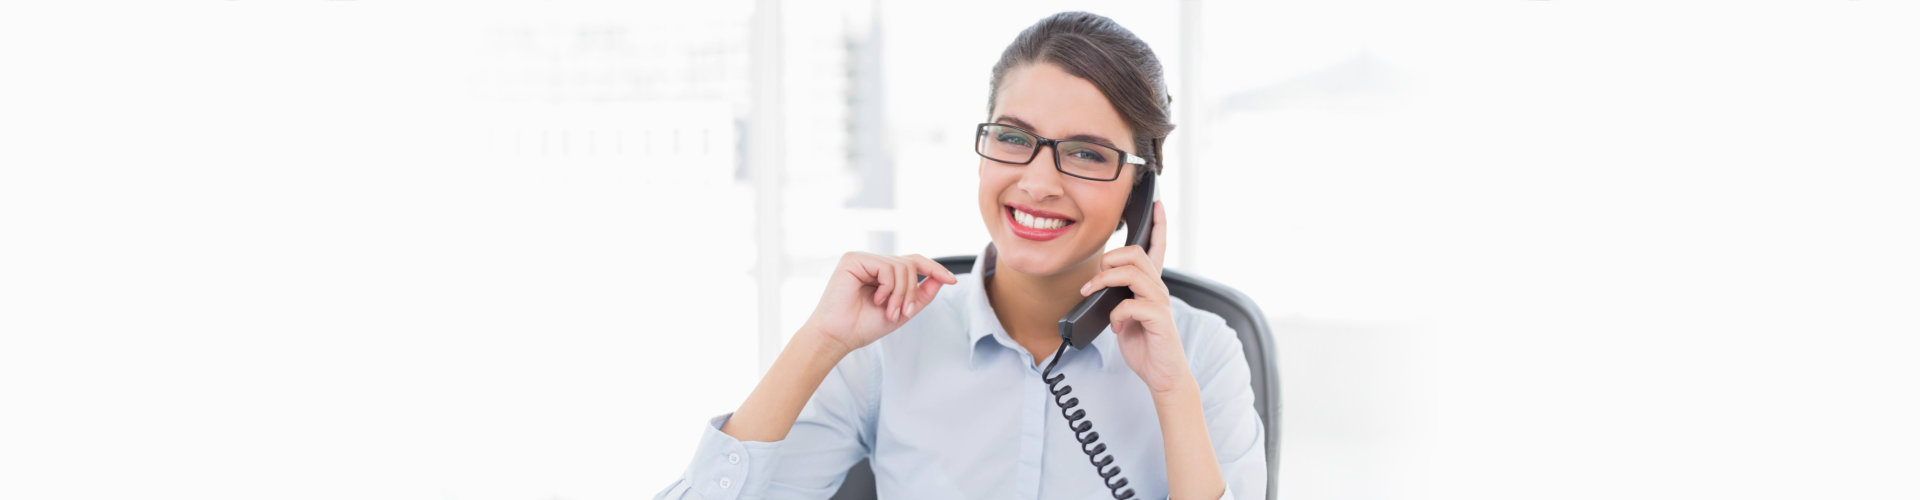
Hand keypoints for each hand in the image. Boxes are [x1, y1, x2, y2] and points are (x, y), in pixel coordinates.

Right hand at [801, 252, 957, 355]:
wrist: (839, 337)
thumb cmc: (863, 326)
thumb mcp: (902, 311)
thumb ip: (921, 294)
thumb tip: (941, 278)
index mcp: (882, 273)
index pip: (913, 262)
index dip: (934, 268)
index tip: (952, 280)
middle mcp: (873, 262)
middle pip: (911, 264)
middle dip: (912, 291)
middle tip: (902, 312)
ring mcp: (863, 259)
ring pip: (902, 266)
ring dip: (901, 293)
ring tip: (888, 310)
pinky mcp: (853, 259)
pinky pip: (887, 266)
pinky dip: (889, 287)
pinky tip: (876, 299)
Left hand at [1077, 201, 1192, 393]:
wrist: (1162, 375)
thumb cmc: (1144, 344)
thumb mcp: (1124, 315)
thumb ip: (1116, 296)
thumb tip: (1097, 287)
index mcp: (1151, 285)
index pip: (1158, 247)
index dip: (1159, 225)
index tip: (1157, 203)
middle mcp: (1159, 289)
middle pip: (1136, 254)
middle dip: (1109, 260)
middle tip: (1093, 281)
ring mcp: (1160, 303)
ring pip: (1133, 273)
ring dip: (1104, 281)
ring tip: (1093, 295)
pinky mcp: (1159, 319)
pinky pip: (1131, 304)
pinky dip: (1116, 313)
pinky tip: (1115, 326)